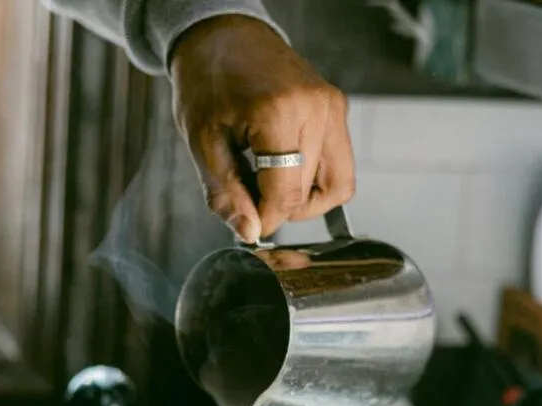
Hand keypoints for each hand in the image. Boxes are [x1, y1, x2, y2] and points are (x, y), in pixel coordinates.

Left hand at [171, 15, 354, 242]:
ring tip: (268, 184)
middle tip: (249, 197)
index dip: (266, 220)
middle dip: (280, 208)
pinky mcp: (337, 107)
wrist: (224, 37)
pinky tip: (282, 169)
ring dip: (305, 199)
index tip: (248, 224)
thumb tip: (250, 232)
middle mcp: (316, 109)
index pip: (286, 194)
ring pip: (339, 184)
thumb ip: (226, 192)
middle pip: (313, 193)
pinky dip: (314, 178)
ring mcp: (333, 106)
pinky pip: (339, 163)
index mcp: (278, 114)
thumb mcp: (202, 142)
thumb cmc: (207, 82)